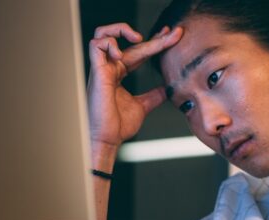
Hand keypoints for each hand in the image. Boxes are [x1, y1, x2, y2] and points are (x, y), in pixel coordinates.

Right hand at [87, 23, 182, 149]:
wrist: (107, 139)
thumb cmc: (117, 126)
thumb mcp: (143, 107)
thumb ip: (154, 95)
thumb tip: (168, 89)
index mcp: (119, 74)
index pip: (138, 51)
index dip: (155, 42)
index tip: (172, 37)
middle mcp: (110, 68)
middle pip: (130, 43)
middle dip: (155, 37)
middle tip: (173, 34)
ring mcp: (102, 69)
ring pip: (103, 34)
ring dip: (121, 30)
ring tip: (139, 38)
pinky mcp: (97, 72)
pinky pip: (96, 45)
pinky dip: (110, 44)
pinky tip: (121, 55)